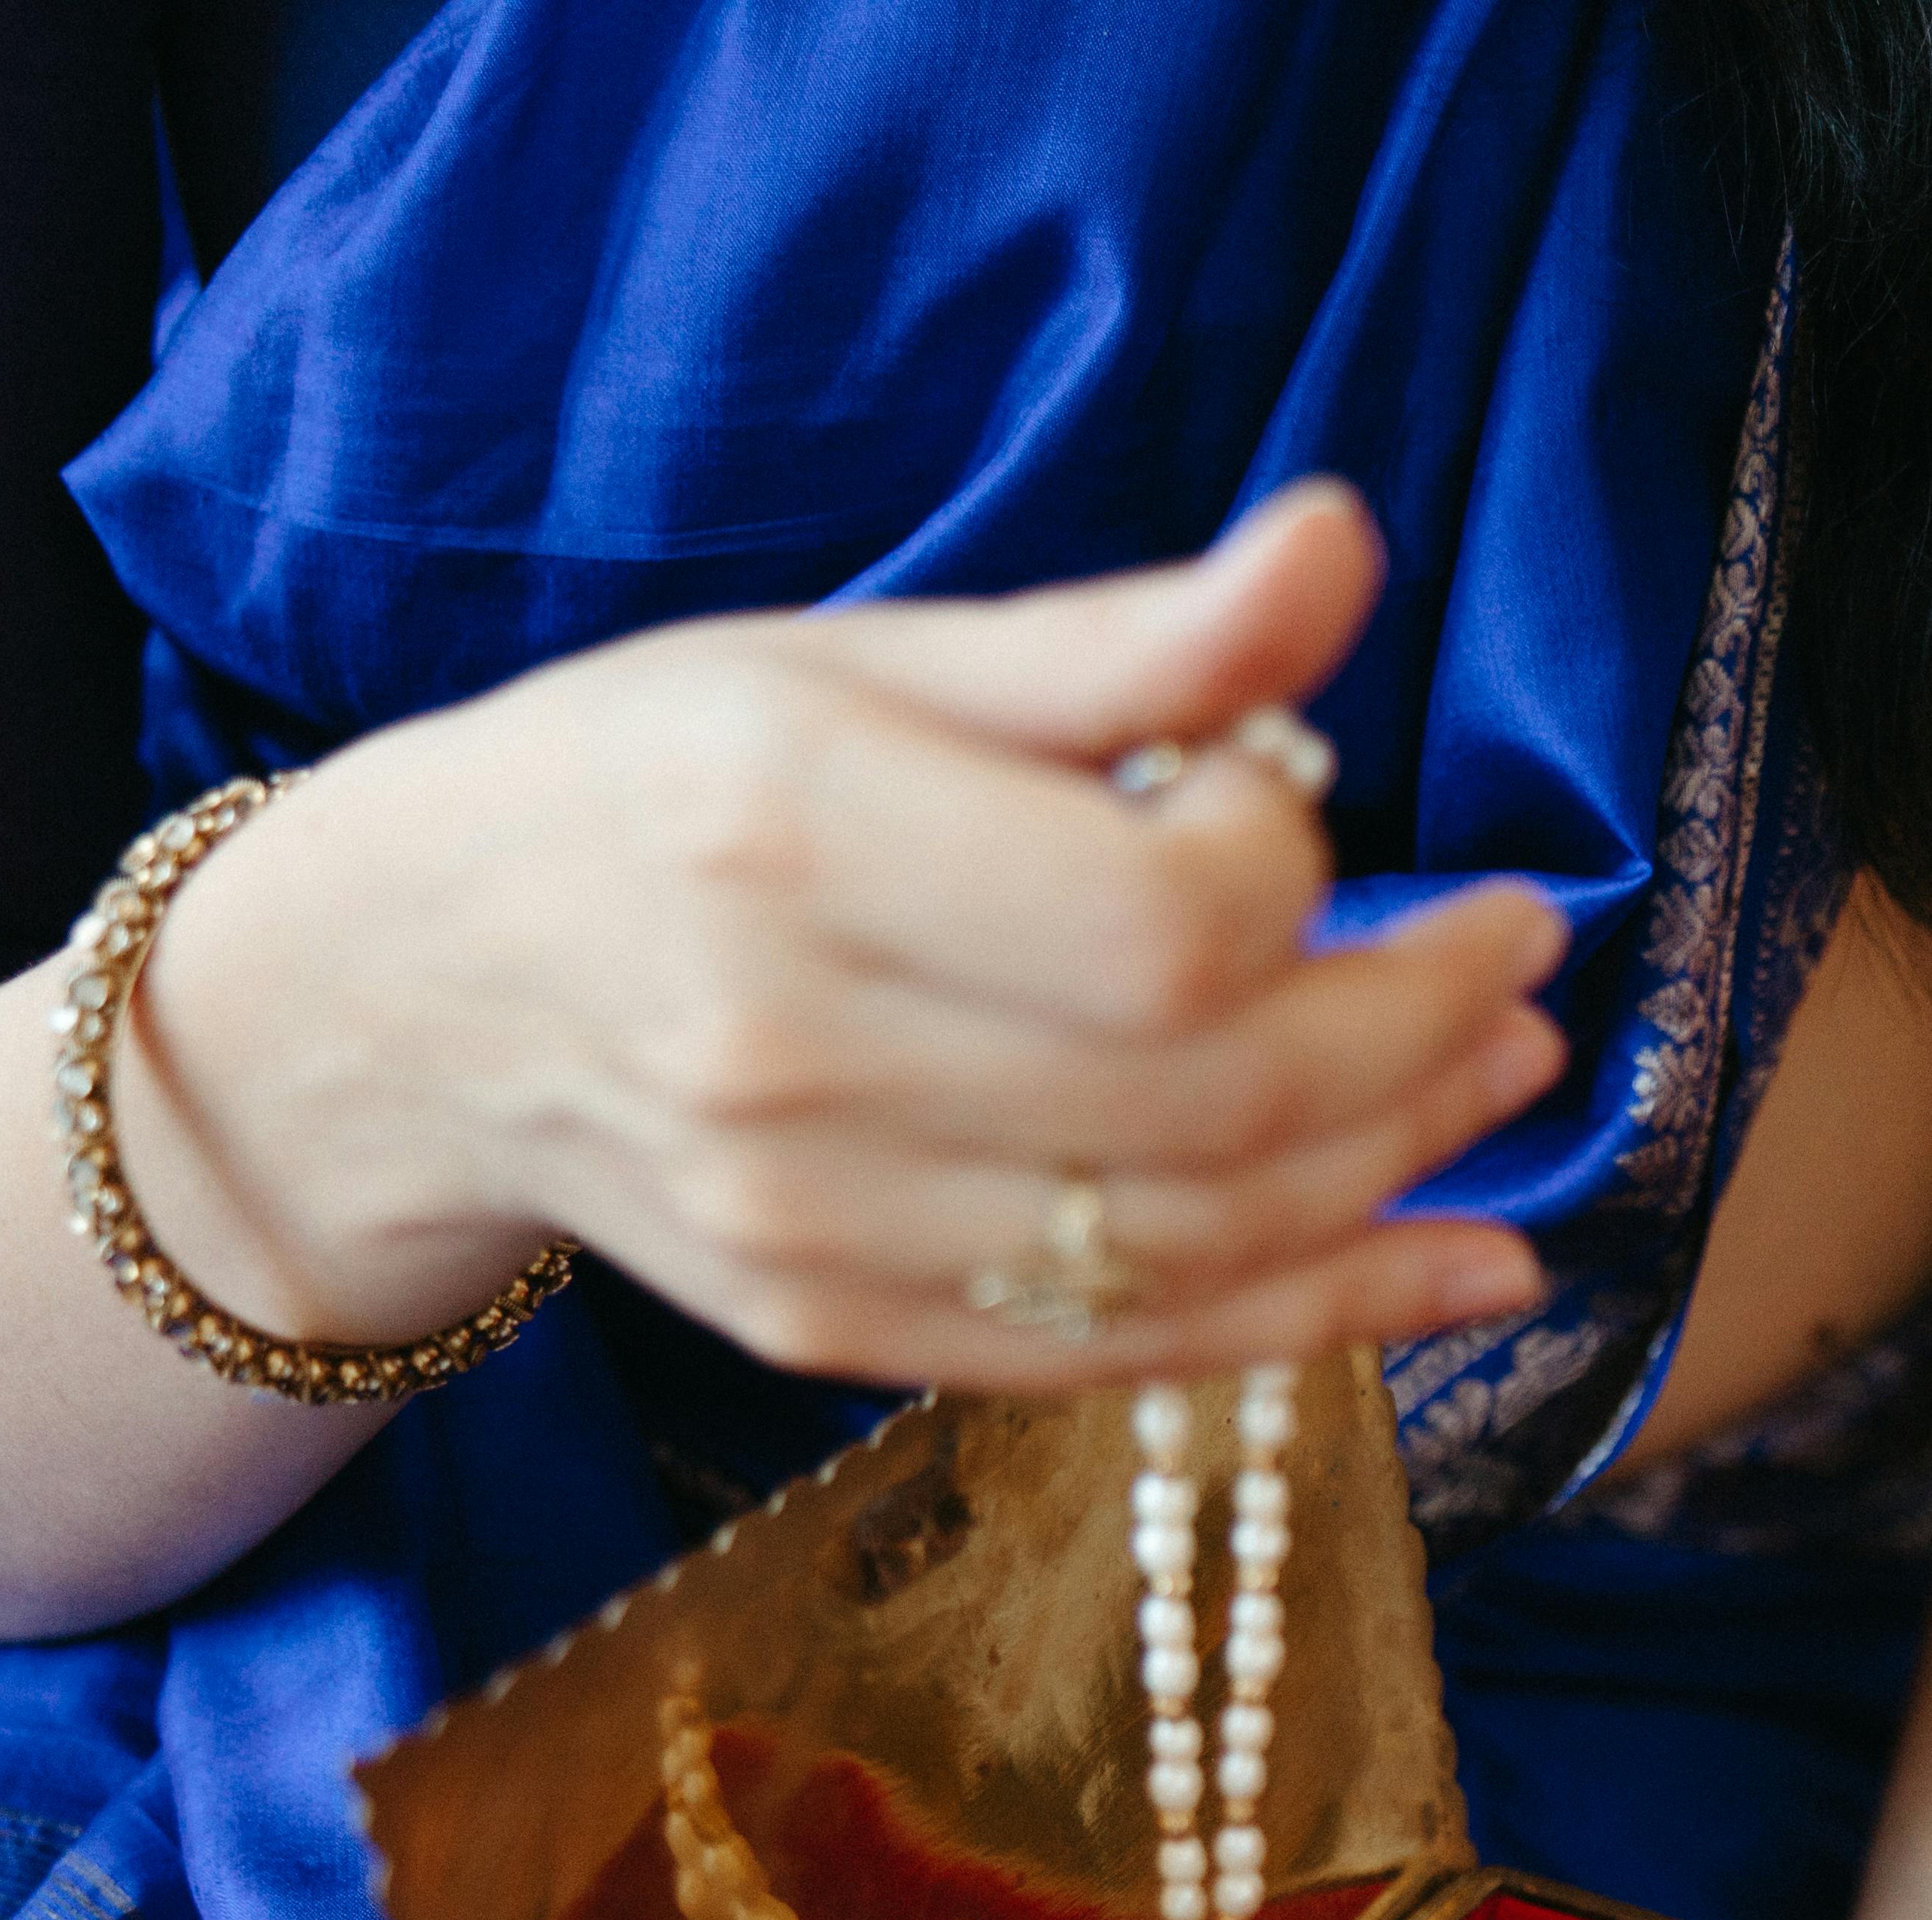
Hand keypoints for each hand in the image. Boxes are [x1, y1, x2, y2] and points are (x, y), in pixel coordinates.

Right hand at [127, 480, 1570, 1389]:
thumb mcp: (865, 658)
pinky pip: (1122, 1356)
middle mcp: (788, 1050)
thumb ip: (1121, 643)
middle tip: (1522, 970)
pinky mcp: (833, 1329)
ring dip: (1397, 1177)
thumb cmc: (654, 780)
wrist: (409, 990)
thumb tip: (1339, 552)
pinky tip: (1454, 1269)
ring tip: (1503, 1085)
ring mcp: (806, 1220)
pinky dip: (1319, 1318)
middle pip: (1207, 1103)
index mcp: (789, 831)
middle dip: (1416, 1039)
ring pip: (1190, 1249)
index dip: (1309, 877)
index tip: (1348, 818)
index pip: (1160, 920)